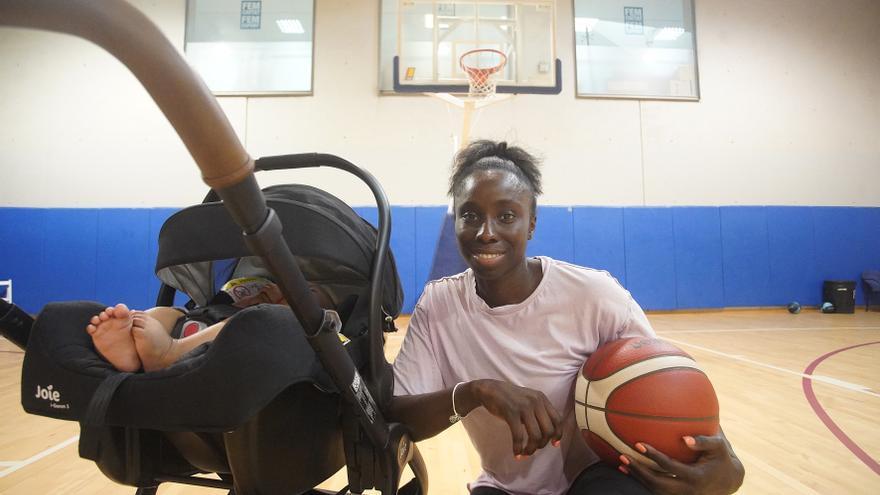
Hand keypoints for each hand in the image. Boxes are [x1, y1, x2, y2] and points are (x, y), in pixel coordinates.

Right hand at [470, 379, 562, 456]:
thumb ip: (539, 413)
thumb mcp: (529, 400)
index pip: (558, 420)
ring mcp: (524, 407)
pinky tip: (516, 453)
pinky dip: (518, 448)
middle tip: (534, 449)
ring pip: (536, 436)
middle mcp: (536, 401)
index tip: (554, 445)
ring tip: (525, 453)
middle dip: (542, 444)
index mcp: (542, 399)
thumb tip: (549, 435)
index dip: (558, 435)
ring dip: (531, 449)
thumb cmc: (510, 399)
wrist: (490, 389)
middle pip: (548, 430)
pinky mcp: (511, 413)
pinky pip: (519, 436)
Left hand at [620, 434, 743, 494]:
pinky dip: (643, 482)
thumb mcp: (719, 446)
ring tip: (621, 464)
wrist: (730, 479)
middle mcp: (688, 489)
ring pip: (656, 490)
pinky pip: (657, 491)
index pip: (670, 467)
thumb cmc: (722, 457)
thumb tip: (685, 438)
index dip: (654, 456)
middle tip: (623, 457)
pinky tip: (630, 471)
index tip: (638, 444)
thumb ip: (704, 441)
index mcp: (696, 476)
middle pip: (658, 484)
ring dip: (638, 478)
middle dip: (639, 472)